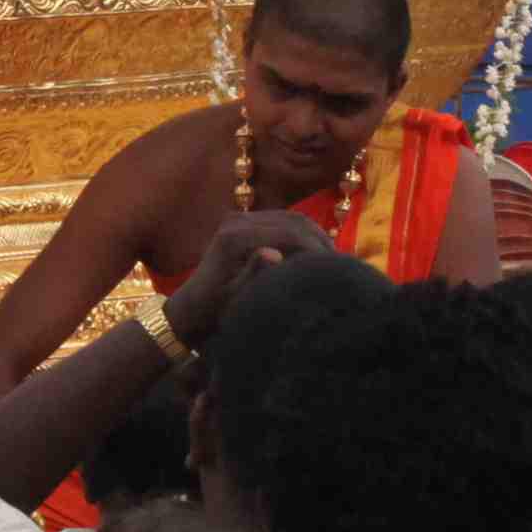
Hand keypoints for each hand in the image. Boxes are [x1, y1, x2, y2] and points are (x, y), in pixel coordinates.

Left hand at [163, 210, 331, 352]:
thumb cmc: (212, 313)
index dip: (316, 248)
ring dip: (314, 236)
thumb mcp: (234, 300)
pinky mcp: (243, 223)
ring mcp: (239, 219)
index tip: (338, 267)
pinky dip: (301, 235)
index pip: (288, 233)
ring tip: (332, 260)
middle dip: (320, 239)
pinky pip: (281, 222)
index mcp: (234, 237)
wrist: (190, 310)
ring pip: (290, 218)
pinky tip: (314, 255)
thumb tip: (274, 253)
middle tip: (342, 263)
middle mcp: (236, 221)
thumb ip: (254, 275)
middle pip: (293, 220)